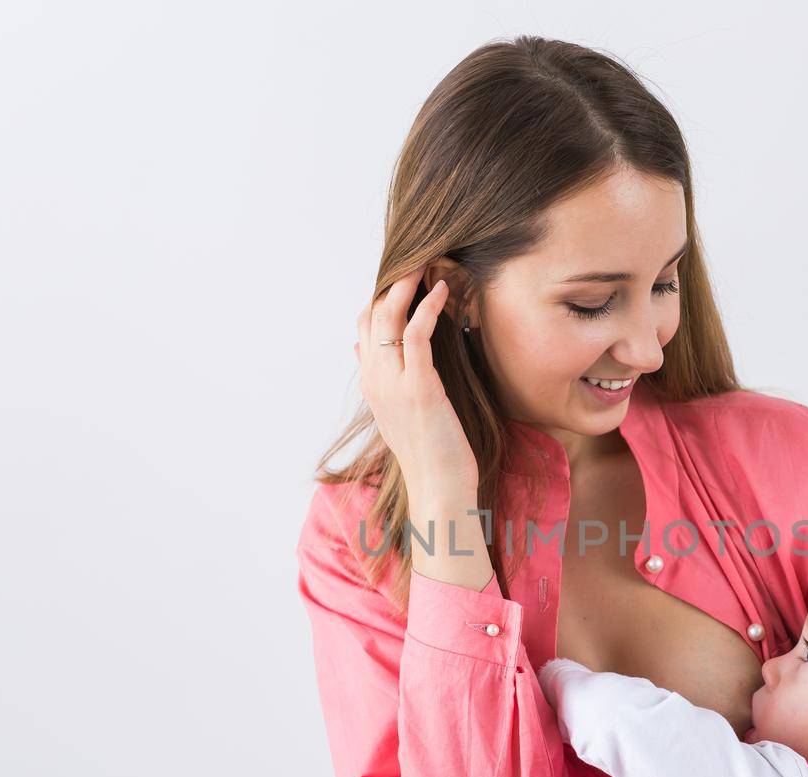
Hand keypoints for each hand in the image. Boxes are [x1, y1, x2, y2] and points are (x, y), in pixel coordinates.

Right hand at [355, 266, 478, 496]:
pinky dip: (427, 306)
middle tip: (418, 256)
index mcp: (372, 384)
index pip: (364, 326)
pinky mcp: (418, 387)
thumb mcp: (400, 413)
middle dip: (393, 282)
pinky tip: (443, 290)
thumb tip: (364, 350)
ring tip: (427, 261)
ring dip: (406, 284)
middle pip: (371, 315)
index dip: (382, 297)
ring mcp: (393, 383)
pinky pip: (416, 334)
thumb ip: (385, 381)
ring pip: (387, 318)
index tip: (408, 277)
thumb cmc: (431, 454)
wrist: (438, 490)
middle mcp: (376, 380)